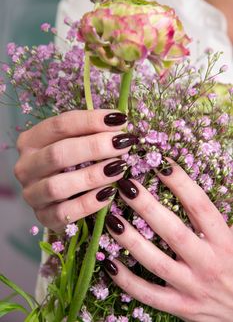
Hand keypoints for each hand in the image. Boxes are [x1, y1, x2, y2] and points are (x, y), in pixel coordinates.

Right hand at [14, 110, 136, 231]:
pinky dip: (88, 203)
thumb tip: (119, 122)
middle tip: (123, 143)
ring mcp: (32, 194)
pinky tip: (110, 193)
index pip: (59, 125)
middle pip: (58, 153)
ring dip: (92, 175)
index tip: (119, 120)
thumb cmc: (73, 164)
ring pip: (57, 185)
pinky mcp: (43, 217)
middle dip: (94, 146)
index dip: (91, 120)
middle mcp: (26, 167)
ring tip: (119, 167)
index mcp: (31, 141)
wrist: (63, 199)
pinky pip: (64, 212)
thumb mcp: (77, 143)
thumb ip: (91, 132)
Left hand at [105, 159, 232, 321]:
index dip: (181, 183)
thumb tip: (202, 184)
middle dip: (147, 207)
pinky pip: (149, 294)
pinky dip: (127, 280)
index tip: (161, 164)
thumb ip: (217, 214)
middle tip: (125, 185)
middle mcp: (207, 263)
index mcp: (224, 242)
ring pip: (155, 262)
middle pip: (172, 231)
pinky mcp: (181, 307)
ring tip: (111, 218)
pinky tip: (109, 262)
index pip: (200, 207)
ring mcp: (192, 287)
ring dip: (130, 239)